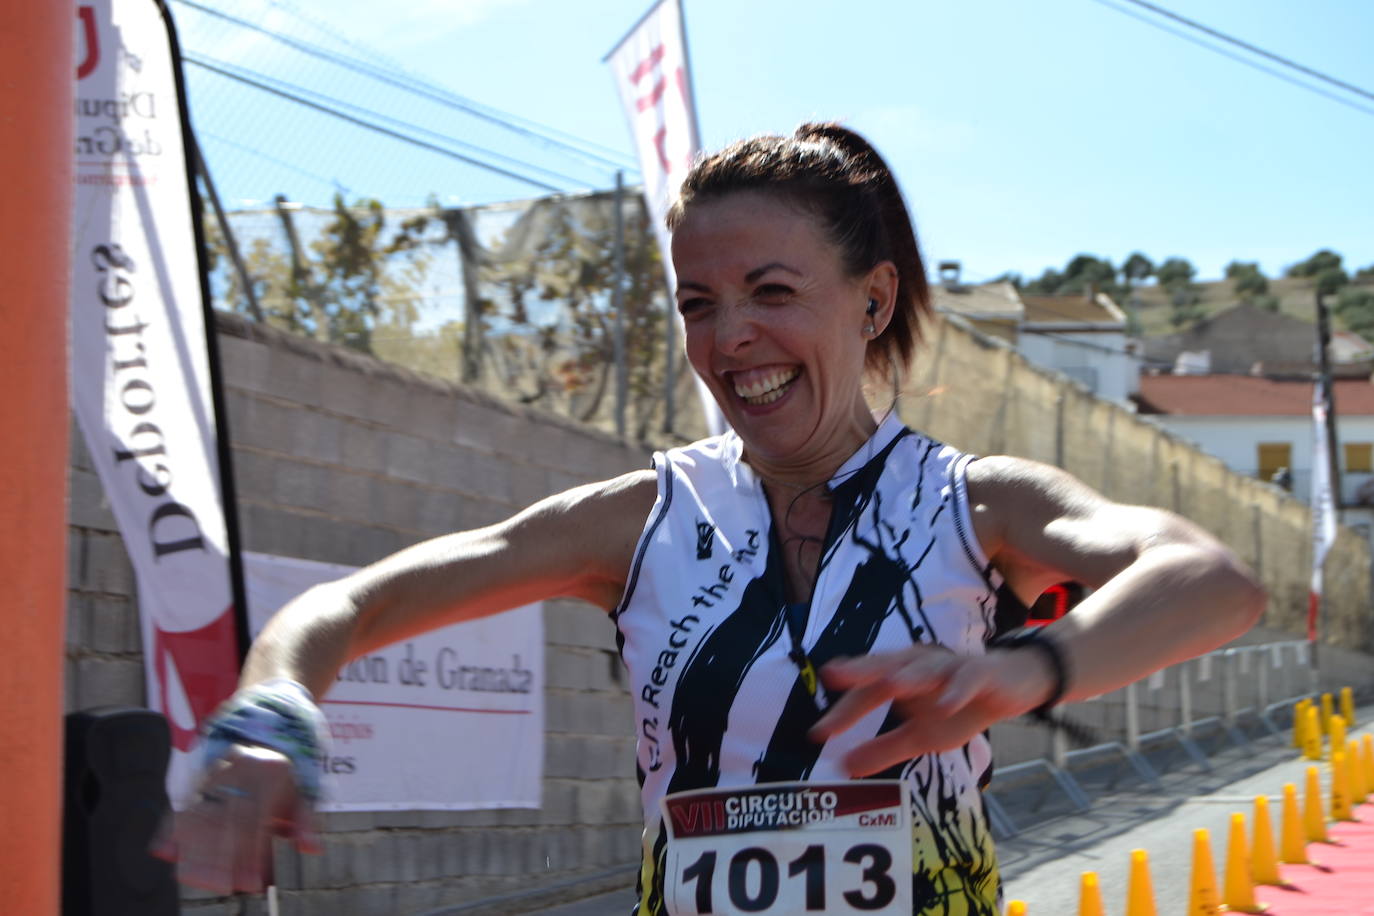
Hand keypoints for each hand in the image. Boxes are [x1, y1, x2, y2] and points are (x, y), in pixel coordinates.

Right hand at [151, 743, 319, 893]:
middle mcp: (241, 772)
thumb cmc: (284, 776)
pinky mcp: (197, 775)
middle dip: (221, 856)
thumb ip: (305, 822)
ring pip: (201, 812)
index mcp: (271, 774)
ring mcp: (216, 772)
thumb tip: (312, 849)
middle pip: (226, 818)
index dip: (254, 853)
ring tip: (192, 878)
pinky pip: (182, 802)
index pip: (258, 819)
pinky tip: (165, 851)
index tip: (252, 882)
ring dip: (193, 848)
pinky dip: (172, 828)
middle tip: (218, 886)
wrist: (264, 731)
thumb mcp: (303, 792)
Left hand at [808, 645, 1050, 776]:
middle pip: (885, 667)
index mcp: (899, 676)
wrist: (1011, 686)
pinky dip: (956, 691)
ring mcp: (950, 667)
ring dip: (908, 676)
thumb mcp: (919, 735)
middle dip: (860, 670)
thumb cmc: (957, 705)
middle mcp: (919, 664)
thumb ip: (884, 748)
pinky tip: (945, 705)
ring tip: (890, 685)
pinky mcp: (980, 674)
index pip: (865, 694)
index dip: (842, 713)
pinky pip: (967, 681)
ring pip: (925, 669)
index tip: (817, 735)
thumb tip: (845, 767)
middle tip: (832, 675)